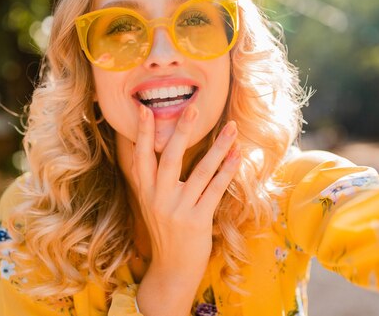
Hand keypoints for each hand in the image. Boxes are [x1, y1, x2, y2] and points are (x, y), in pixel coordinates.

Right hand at [132, 103, 240, 315]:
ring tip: (231, 129)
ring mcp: (177, 210)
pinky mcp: (197, 221)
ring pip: (199, 172)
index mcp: (145, 193)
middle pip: (168, 158)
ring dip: (217, 148)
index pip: (140, 157)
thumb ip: (154, 181)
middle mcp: (158, 199)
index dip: (142, 133)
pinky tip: (237, 155)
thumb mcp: (153, 205)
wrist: (172, 270)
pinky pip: (215, 190)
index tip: (145, 109)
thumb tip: (160, 149)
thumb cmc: (166, 233)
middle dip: (181, 131)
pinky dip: (227, 171)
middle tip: (192, 108)